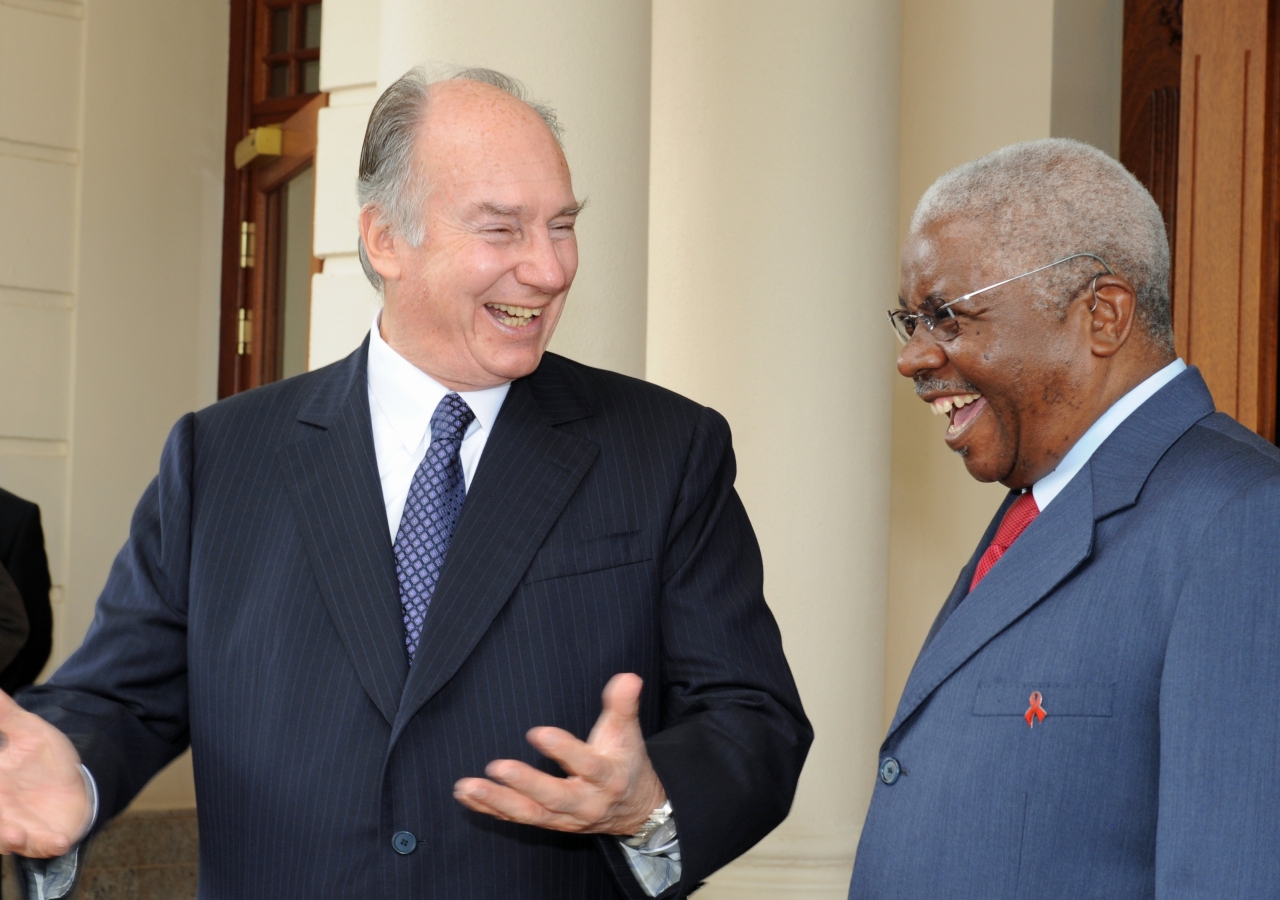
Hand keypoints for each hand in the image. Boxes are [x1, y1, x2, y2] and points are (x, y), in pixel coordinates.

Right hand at [0, 691, 90, 856]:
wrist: (81, 781)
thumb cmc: (48, 761)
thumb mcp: (29, 733)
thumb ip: (6, 716)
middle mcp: (1, 809)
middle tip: (6, 826)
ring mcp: (22, 827)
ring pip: (7, 838)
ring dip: (8, 838)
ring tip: (15, 836)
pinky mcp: (46, 838)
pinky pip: (43, 846)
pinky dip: (47, 845)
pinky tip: (57, 840)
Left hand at [454, 673, 665, 834]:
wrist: (634, 809)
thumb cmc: (624, 761)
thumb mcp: (627, 733)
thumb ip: (624, 704)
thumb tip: (629, 677)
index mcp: (608, 778)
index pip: (587, 766)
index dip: (563, 750)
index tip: (538, 733)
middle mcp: (587, 803)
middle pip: (555, 797)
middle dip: (526, 784)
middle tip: (497, 767)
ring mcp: (565, 818)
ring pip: (530, 813)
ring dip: (497, 800)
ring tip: (467, 786)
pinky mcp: (548, 823)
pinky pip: (516, 819)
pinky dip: (490, 809)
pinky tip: (466, 796)